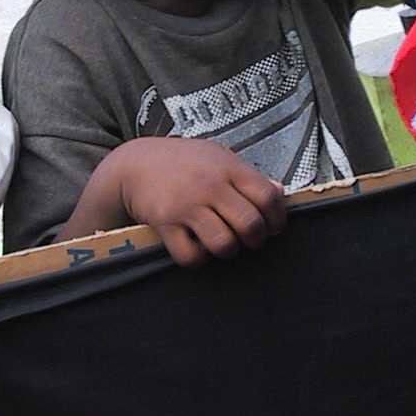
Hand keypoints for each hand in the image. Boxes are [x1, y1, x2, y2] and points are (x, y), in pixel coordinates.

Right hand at [114, 138, 286, 268]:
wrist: (135, 163)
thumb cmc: (183, 161)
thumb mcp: (218, 157)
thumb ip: (249, 175)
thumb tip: (281, 192)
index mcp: (229, 168)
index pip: (268, 197)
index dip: (276, 218)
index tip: (272, 227)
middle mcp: (211, 186)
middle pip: (250, 224)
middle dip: (256, 240)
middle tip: (250, 240)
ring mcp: (187, 205)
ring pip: (224, 243)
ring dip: (229, 250)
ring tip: (224, 244)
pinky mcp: (166, 224)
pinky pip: (191, 255)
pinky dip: (198, 258)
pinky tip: (197, 246)